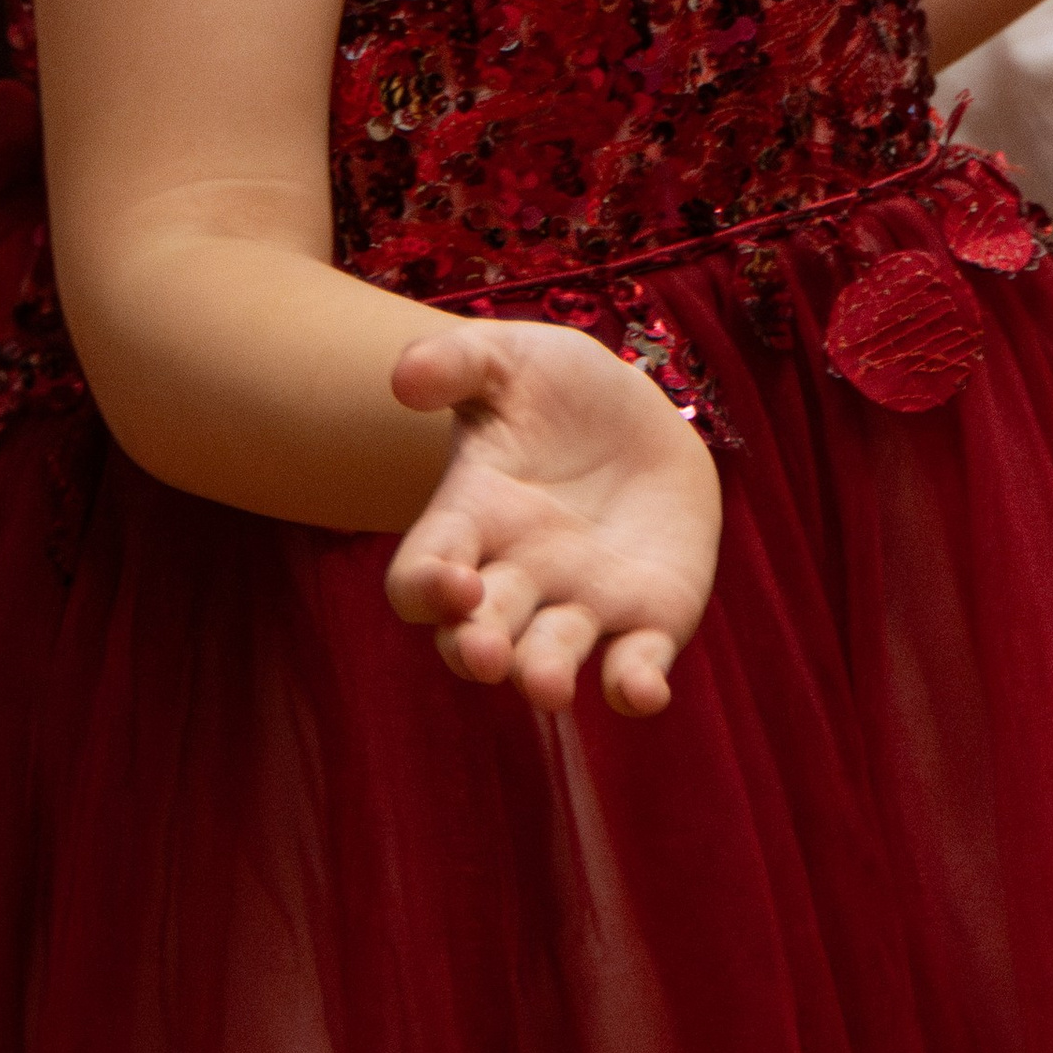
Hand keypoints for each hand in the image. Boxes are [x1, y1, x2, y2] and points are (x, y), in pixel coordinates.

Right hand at [385, 319, 721, 718]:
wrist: (636, 414)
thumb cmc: (551, 388)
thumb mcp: (505, 358)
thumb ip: (455, 362)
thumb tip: (404, 378)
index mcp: (471, 520)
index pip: (423, 575)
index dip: (427, 588)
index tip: (452, 582)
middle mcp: (517, 577)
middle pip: (477, 634)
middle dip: (476, 649)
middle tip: (486, 655)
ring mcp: (581, 604)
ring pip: (550, 658)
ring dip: (545, 675)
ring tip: (547, 686)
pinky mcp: (648, 618)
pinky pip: (635, 666)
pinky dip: (634, 687)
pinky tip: (642, 693)